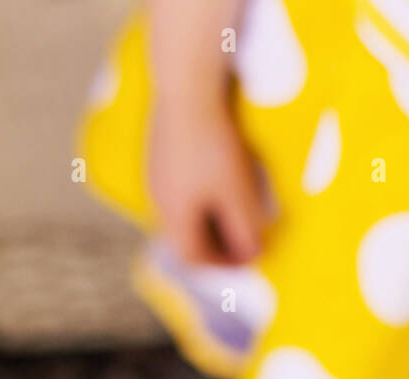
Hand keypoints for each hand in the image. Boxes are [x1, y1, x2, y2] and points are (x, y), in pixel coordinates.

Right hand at [147, 105, 269, 265]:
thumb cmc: (212, 142)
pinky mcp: (159, 152)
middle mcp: (157, 199)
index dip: (223, 264)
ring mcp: (155, 174)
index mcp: (173, 215)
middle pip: (185, 237)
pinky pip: (180, 187)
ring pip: (182, 211)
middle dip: (218, 244)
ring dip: (211, 219)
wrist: (185, 84)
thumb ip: (246, 228)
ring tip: (238, 210)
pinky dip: (202, 196)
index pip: (193, 257)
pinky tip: (221, 179)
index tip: (251, 255)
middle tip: (247, 238)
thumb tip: (254, 254)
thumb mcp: (237, 191)